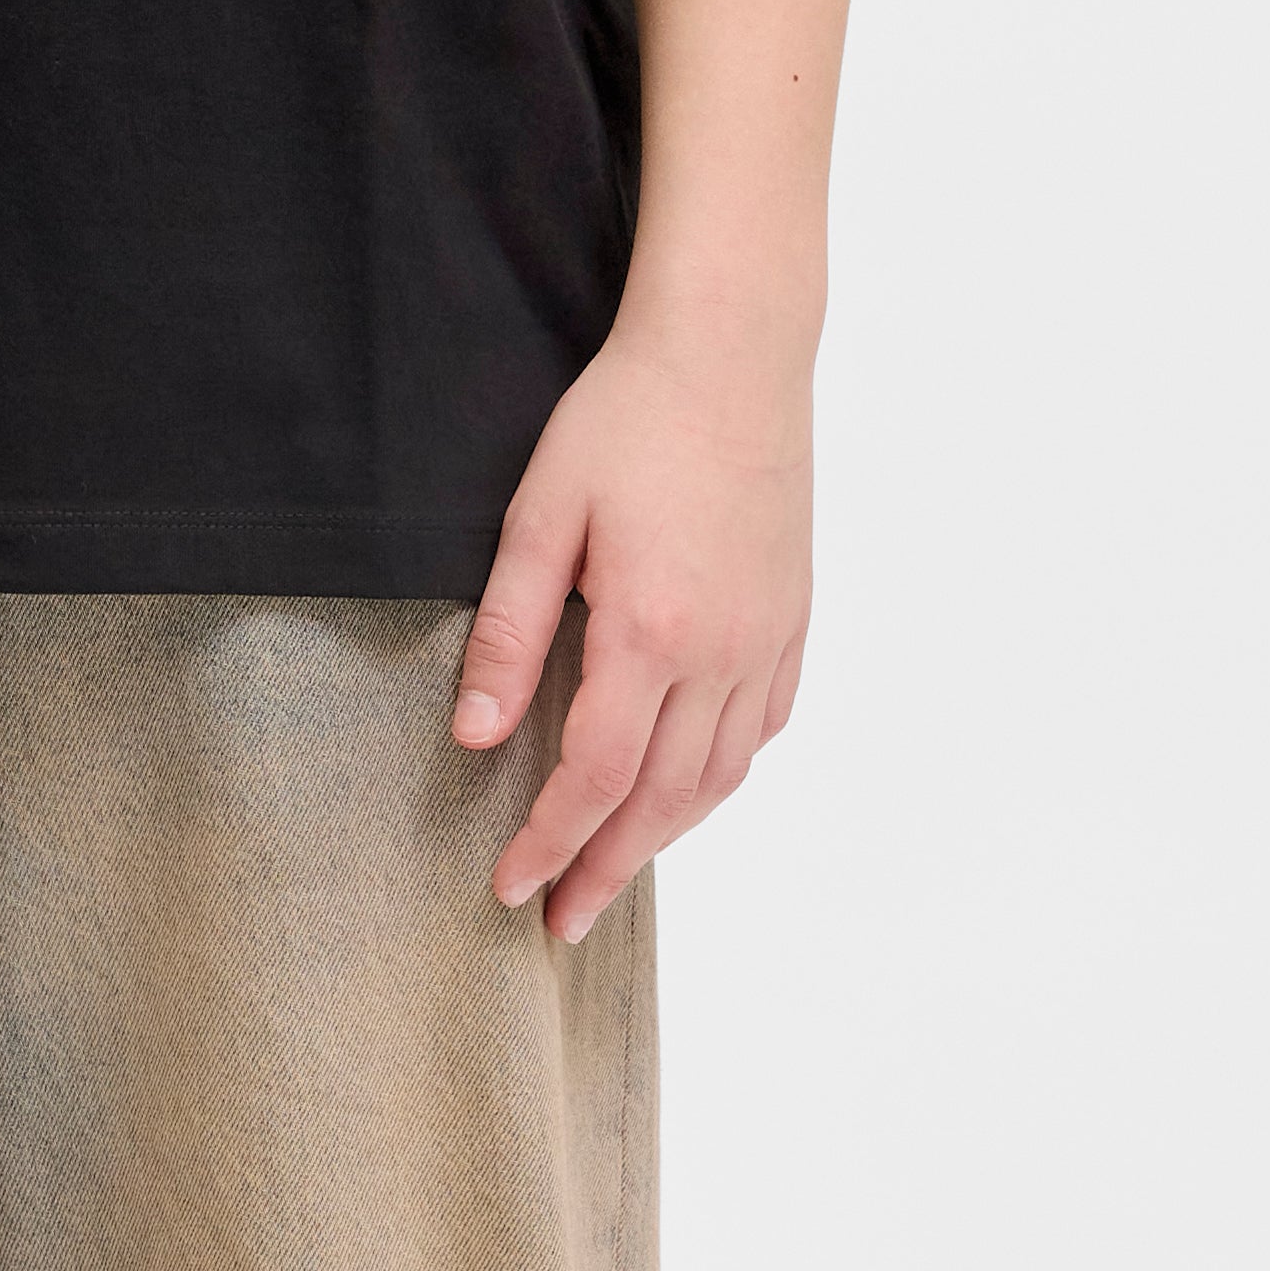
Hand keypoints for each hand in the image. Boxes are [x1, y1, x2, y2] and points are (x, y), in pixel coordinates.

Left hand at [451, 314, 814, 940]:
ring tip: (618, 869)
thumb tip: (476, 736)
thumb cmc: (626, 418)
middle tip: (563, 921)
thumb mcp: (542, 515)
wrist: (732, 349)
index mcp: (650, 631)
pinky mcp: (793, 614)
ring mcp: (768, 636)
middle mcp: (722, 650)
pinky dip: (726, 773)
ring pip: (722, 773)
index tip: (512, 890)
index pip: (595, 776)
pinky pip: (765, 724)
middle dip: (608, 868)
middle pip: (663, 798)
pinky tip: (693, 788)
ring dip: (668, 834)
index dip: (551, 843)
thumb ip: (509, 632)